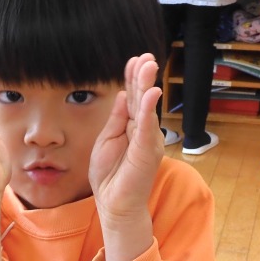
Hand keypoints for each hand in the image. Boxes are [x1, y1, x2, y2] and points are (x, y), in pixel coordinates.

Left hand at [89, 53, 162, 231]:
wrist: (113, 204)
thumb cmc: (110, 175)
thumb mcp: (107, 139)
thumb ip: (117, 118)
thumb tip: (124, 94)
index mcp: (131, 126)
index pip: (133, 97)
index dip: (133, 78)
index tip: (134, 59)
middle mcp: (143, 130)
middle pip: (142, 98)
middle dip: (143, 76)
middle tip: (146, 56)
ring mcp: (147, 140)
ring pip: (147, 108)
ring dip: (147, 85)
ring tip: (149, 66)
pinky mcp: (147, 152)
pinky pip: (148, 127)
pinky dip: (150, 110)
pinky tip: (152, 93)